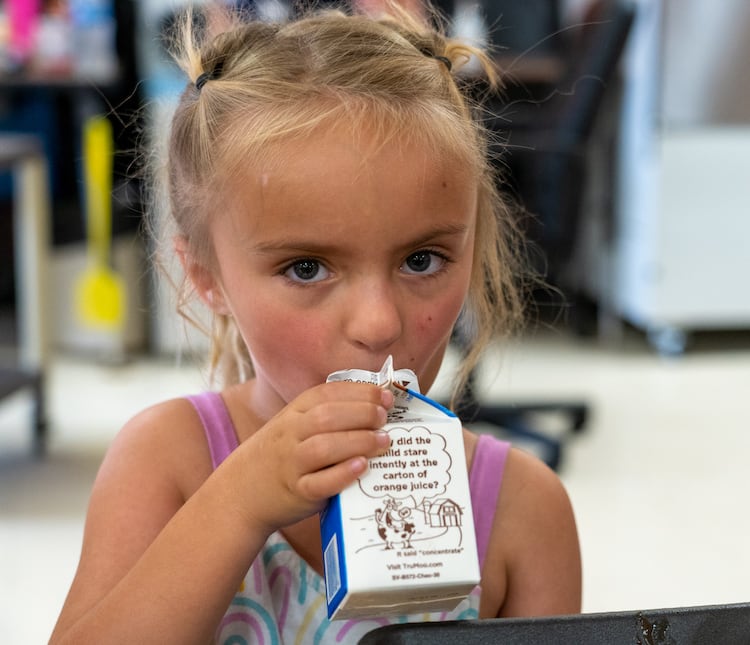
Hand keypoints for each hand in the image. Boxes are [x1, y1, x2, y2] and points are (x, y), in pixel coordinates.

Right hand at [229, 382, 392, 533]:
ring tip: (383, 441)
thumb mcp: (296, 424)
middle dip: (362, 413)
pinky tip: (362, 466)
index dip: (359, 392)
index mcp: (295, 412)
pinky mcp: (297, 493)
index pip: (327, 394)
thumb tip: (379, 403)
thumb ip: (329, 414)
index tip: (385, 395)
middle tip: (385, 417)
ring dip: (358, 441)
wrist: (242, 491)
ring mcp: (292, 464)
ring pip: (323, 447)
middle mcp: (291, 434)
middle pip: (326, 417)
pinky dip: (341, 474)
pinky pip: (318, 484)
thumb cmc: (283, 454)